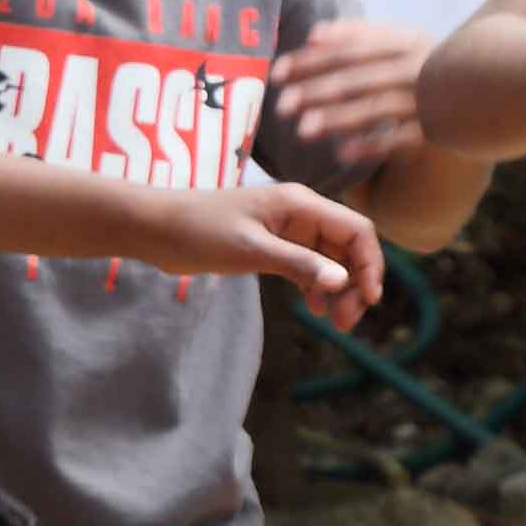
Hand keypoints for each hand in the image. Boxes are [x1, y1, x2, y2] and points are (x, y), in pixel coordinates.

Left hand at [183, 180, 381, 319]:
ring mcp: (287, 229)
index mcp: (300, 203)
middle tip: (346, 322)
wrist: (155, 228)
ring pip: (330, 259)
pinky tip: (313, 308)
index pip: (356, 230)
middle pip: (348, 247)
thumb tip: (341, 281)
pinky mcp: (271, 245)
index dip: (370, 264)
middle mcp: (300, 213)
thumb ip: (297, 264)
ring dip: (337, 288)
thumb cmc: (199, 230)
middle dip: (354, 283)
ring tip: (333, 322)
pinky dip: (315, 286)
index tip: (368, 300)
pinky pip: (308, 265)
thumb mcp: (250, 249)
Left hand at [268, 15, 429, 174]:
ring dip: (338, 118)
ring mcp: (431, 98)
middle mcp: (419, 66)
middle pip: (358, 77)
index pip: (350, 48)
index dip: (311, 60)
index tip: (276, 73)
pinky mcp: (440, 129)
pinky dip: (371, 144)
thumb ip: (359, 35)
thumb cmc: (434, 63)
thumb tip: (313, 35)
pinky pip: (400, 138)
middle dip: (317, 91)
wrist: (503, 85)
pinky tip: (340, 153)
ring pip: (376, 107)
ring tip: (302, 131)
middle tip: (282, 107)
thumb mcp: (405, 40)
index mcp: (407, 40)